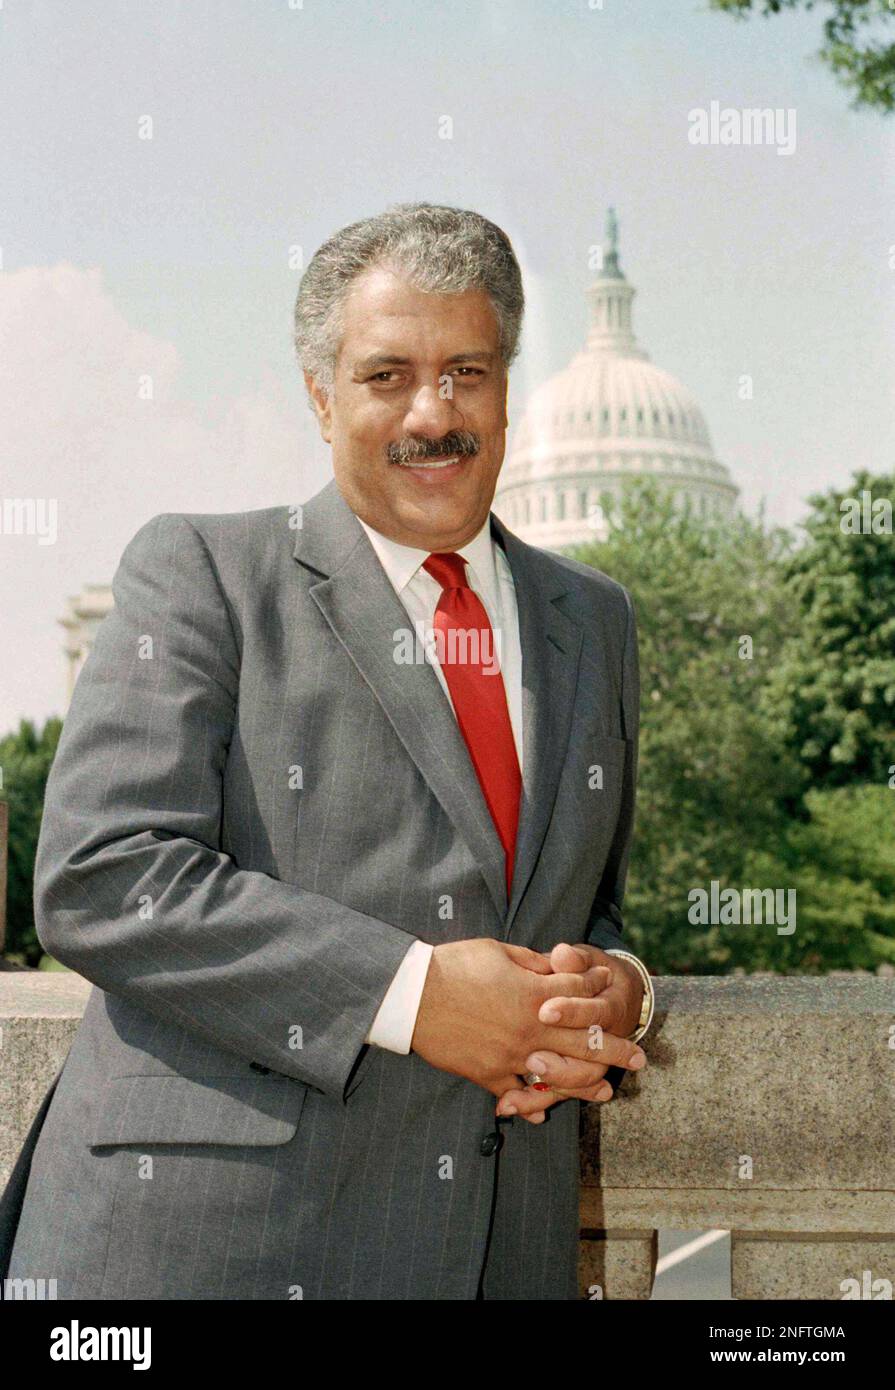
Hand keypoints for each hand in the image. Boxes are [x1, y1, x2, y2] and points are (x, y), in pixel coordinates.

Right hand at [410, 938, 634, 1101]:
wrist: (412, 996)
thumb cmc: (454, 966)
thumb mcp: (498, 952)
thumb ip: (532, 964)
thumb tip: (554, 967)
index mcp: (535, 995)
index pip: (580, 993)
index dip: (597, 986)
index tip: (609, 984)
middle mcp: (531, 1029)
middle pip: (586, 1042)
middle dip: (617, 1050)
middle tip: (641, 1058)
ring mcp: (512, 1056)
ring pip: (560, 1077)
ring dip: (587, 1085)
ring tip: (606, 1091)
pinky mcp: (489, 1074)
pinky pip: (516, 1095)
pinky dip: (530, 1106)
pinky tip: (544, 1112)